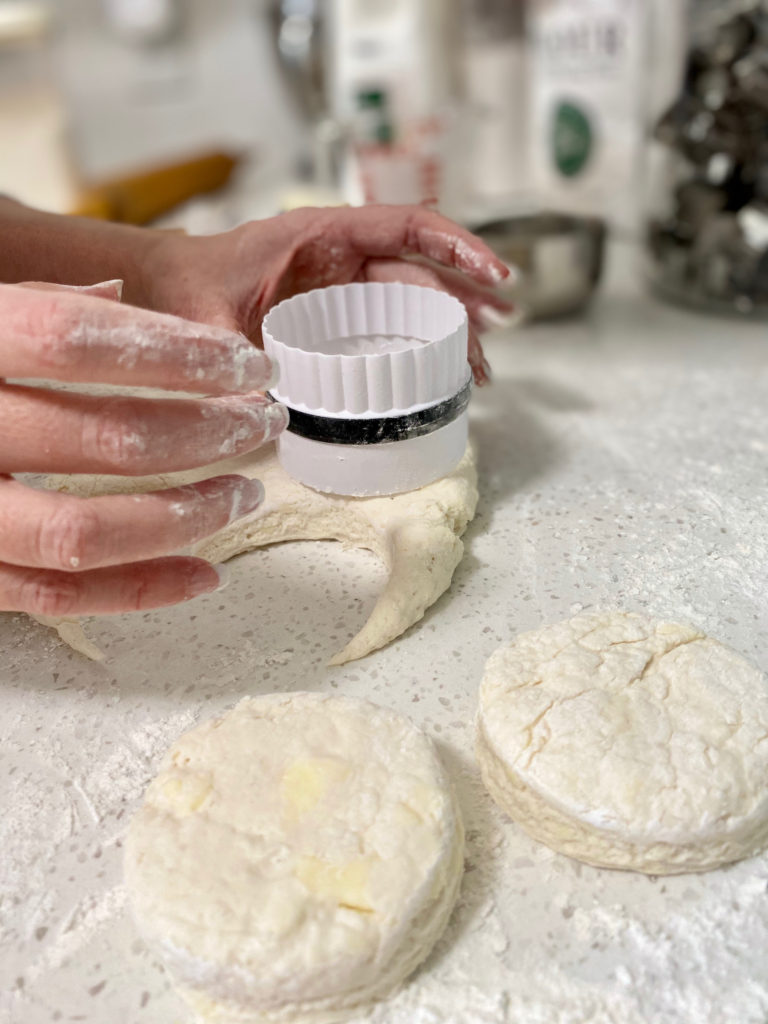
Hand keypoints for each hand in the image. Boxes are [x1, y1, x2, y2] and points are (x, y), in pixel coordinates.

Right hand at [0, 281, 286, 616]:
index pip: (71, 340)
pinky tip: (207, 572)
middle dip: (204, 431)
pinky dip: (142, 590)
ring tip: (246, 492)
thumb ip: (26, 307)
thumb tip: (117, 297)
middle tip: (261, 421)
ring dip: (185, 516)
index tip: (243, 360)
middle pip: (99, 438)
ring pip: (83, 531)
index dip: (172, 351)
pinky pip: (57, 598)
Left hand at [139, 205, 514, 385]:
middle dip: (465, 304)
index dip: (456, 247)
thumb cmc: (192, 285)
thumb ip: (225, 354)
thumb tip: (257, 404)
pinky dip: (419, 347)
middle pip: (421, 274)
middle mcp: (343, 255)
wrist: (174, 287)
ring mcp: (345, 286)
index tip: (494, 275)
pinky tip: (441, 375)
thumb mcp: (203, 316)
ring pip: (414, 302)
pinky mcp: (341, 314)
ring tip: (480, 371)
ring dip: (451, 331)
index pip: (405, 227)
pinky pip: (391, 325)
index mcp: (321, 235)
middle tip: (494, 341)